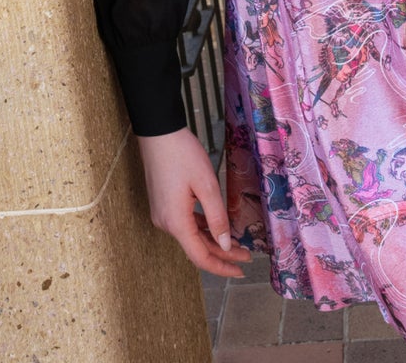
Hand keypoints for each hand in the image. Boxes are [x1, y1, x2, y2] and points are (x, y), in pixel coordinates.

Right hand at [137, 128, 249, 277]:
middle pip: (197, 248)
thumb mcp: (206, 185)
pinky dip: (202, 229)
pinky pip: (185, 224)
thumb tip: (225, 245)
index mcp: (176, 222)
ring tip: (238, 244)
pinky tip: (218, 228)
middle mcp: (165, 223)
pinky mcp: (163, 205)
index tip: (241, 271)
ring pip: (192, 236)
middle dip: (223, 254)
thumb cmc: (182, 154)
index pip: (200, 257)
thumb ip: (217, 218)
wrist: (158, 133)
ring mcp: (162, 214)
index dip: (222, 267)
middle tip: (247, 257)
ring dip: (214, 241)